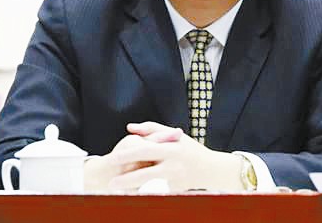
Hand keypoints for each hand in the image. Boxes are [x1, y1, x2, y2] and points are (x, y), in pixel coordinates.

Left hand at [86, 121, 242, 191]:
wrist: (211, 169)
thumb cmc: (189, 149)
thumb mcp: (174, 135)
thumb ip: (151, 129)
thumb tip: (130, 128)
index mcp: (171, 148)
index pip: (145, 150)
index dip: (128, 154)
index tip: (113, 158)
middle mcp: (173, 164)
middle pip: (146, 172)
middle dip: (126, 177)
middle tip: (109, 181)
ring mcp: (175, 179)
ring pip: (150, 186)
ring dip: (132, 188)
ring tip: (116, 189)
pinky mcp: (176, 190)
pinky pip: (157, 191)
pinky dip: (144, 192)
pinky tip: (131, 194)